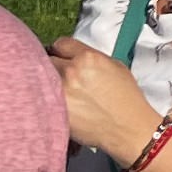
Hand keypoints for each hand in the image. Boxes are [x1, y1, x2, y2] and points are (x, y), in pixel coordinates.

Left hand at [49, 39, 159, 163]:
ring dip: (48, 84)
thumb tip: (74, 56)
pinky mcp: (55, 111)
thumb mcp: (116, 67)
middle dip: (53, 66)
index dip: (62, 51)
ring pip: (42, 80)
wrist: (129, 128)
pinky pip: (43, 100)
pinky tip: (59, 105)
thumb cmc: (127, 99)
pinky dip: (48, 101)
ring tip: (59, 92)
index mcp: (87, 58)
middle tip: (61, 76)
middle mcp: (71, 72)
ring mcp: (61, 92)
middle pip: (47, 60)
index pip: (60, 44)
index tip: (62, 57)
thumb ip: (91, 57)